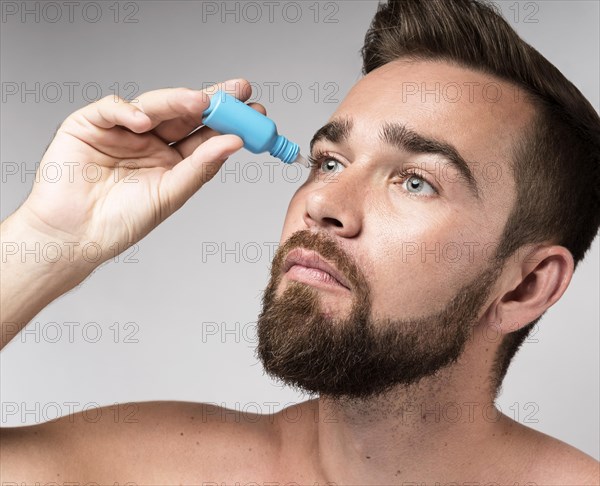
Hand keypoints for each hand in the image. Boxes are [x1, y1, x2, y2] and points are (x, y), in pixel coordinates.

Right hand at [17, 79, 259, 267]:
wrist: (73, 237)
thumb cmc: (119, 222)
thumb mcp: (169, 195)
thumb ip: (200, 167)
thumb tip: (234, 143)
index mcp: (172, 160)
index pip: (205, 135)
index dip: (229, 121)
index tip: (256, 110)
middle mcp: (150, 142)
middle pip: (185, 114)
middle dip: (213, 100)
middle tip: (238, 89)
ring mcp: (122, 131)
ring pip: (154, 106)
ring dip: (178, 101)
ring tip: (201, 102)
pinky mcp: (90, 124)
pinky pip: (111, 109)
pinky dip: (126, 111)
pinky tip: (143, 121)